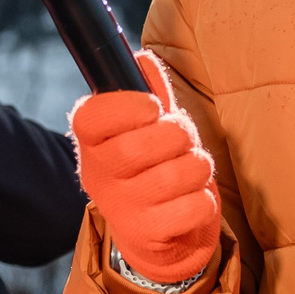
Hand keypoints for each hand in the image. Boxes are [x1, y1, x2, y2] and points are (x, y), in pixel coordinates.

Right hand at [69, 51, 219, 283]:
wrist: (149, 232)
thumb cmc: (148, 165)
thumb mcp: (142, 127)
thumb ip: (145, 91)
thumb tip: (143, 60)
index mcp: (90, 142)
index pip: (92, 117)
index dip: (128, 106)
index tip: (151, 108)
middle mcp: (99, 175)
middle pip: (145, 144)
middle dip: (179, 134)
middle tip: (182, 140)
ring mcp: (122, 207)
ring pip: (178, 174)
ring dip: (198, 166)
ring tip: (190, 169)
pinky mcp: (148, 234)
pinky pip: (194, 206)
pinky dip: (203, 200)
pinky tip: (191, 199)